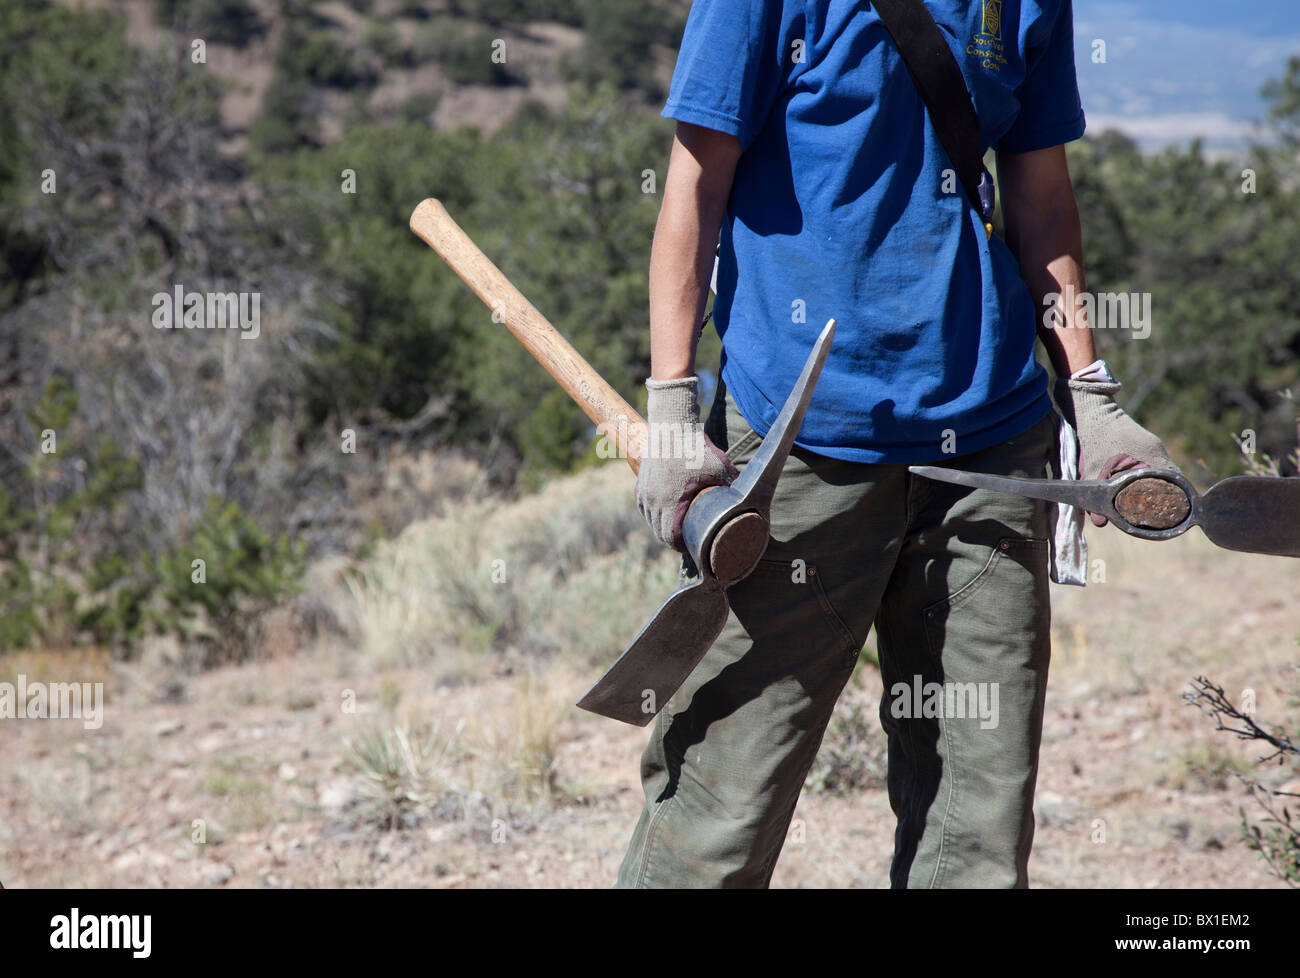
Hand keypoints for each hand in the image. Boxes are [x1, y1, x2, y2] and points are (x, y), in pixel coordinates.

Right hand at [635, 376, 738, 550]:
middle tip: (685, 541)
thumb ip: (733, 486)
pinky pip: (643, 506)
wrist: (672, 426)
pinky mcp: (640, 482)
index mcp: (669, 501)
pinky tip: (660, 516)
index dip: (680, 545)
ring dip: (660, 527)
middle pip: (658, 531)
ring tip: (674, 530)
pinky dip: (651, 513)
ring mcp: (644, 491)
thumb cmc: (697, 448)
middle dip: (671, 539)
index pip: (669, 536)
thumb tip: (749, 500)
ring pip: (649, 519)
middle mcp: (653, 499)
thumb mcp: (720, 468)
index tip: (690, 546)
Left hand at [1052, 376, 1178, 527]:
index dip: (1174, 499)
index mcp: (1152, 456)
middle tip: (1156, 511)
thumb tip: (1101, 524)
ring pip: (1163, 470)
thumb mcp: (1091, 470)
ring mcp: (1152, 444)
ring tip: (1147, 501)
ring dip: (1157, 484)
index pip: (1176, 483)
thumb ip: (1096, 497)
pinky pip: (1154, 462)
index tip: (1168, 512)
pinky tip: (1138, 484)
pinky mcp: (1145, 441)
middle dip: (1166, 495)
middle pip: (1171, 479)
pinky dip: (1150, 474)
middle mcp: (1157, 450)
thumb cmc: (1092, 438)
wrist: (1090, 407)